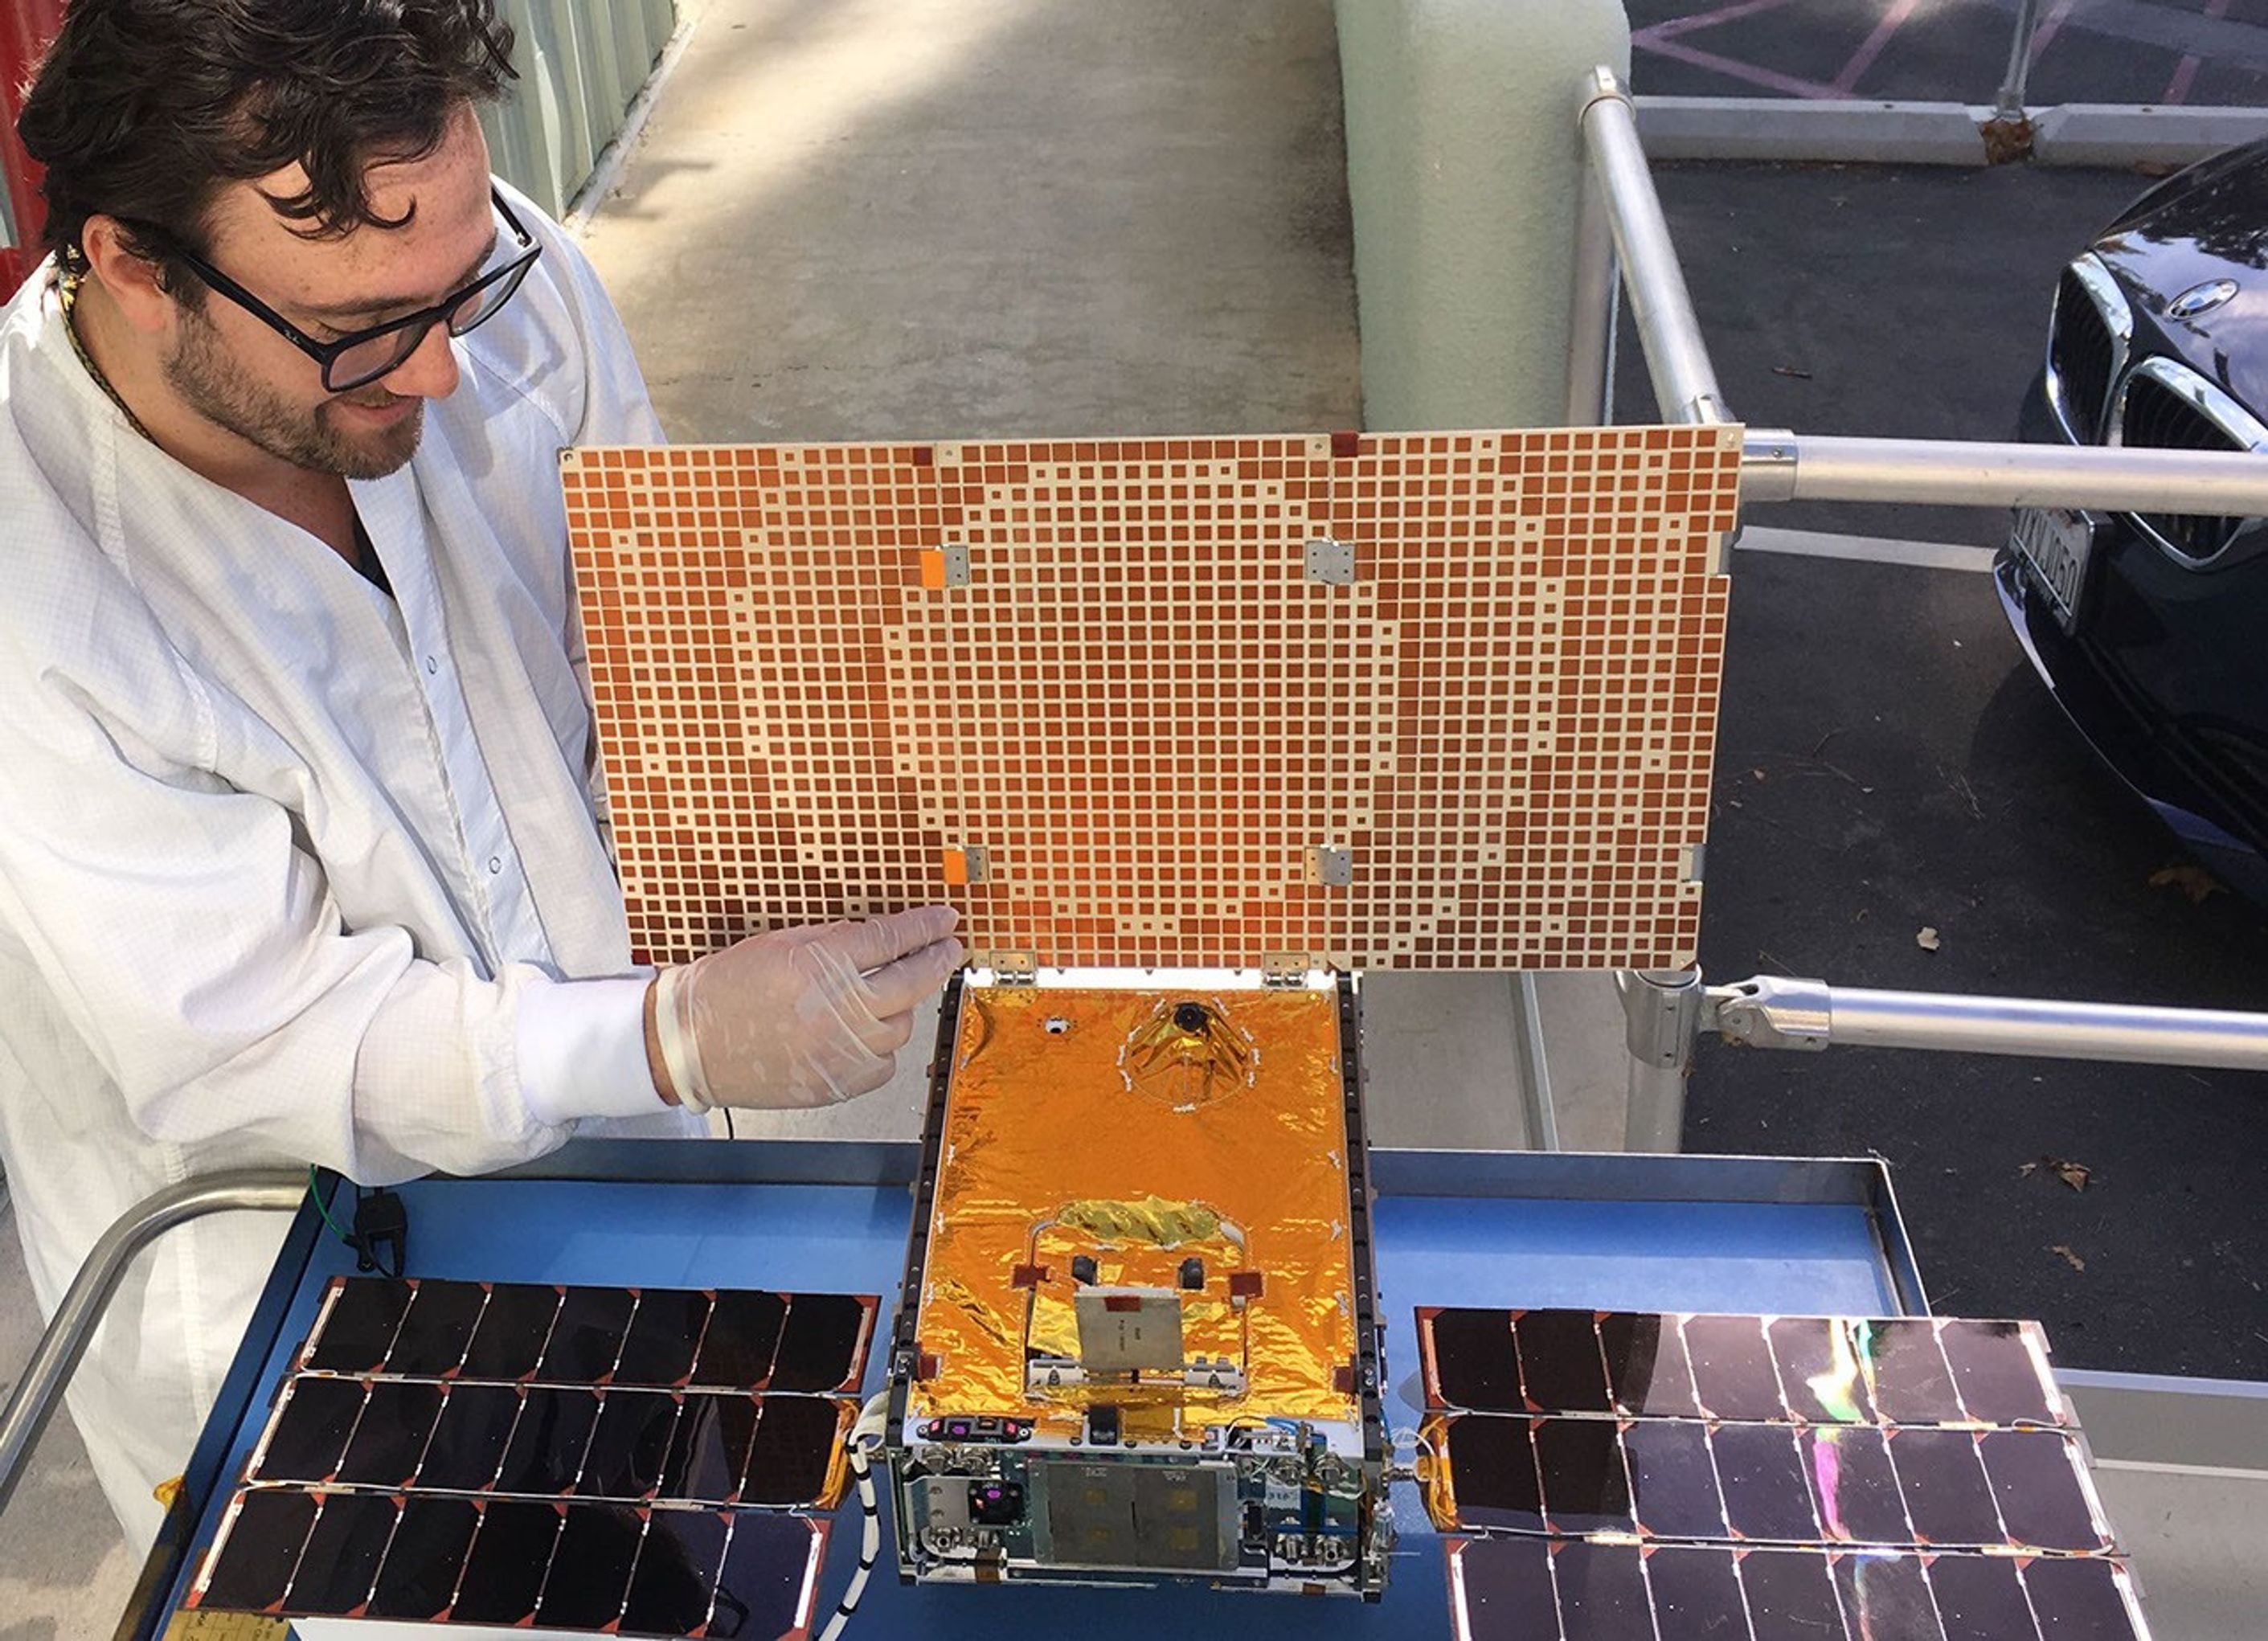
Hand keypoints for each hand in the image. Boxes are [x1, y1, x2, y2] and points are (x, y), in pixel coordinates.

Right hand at [650, 906, 962, 1109]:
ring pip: (901, 1027)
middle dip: (937, 961)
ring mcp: (838, 1051)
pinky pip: (883, 1065)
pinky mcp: (835, 1084)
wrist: (690, 1043)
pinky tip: (862, 1034)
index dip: (925, 927)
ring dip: (900, 1008)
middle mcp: (836, 1010)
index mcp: (821, 966)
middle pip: (912, 983)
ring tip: (882, 996)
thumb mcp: (780, 943)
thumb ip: (834, 939)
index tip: (944, 920)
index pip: (892, 940)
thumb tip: (880, 937)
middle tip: (949, 949)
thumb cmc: (725, 990)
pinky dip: (880, 1047)